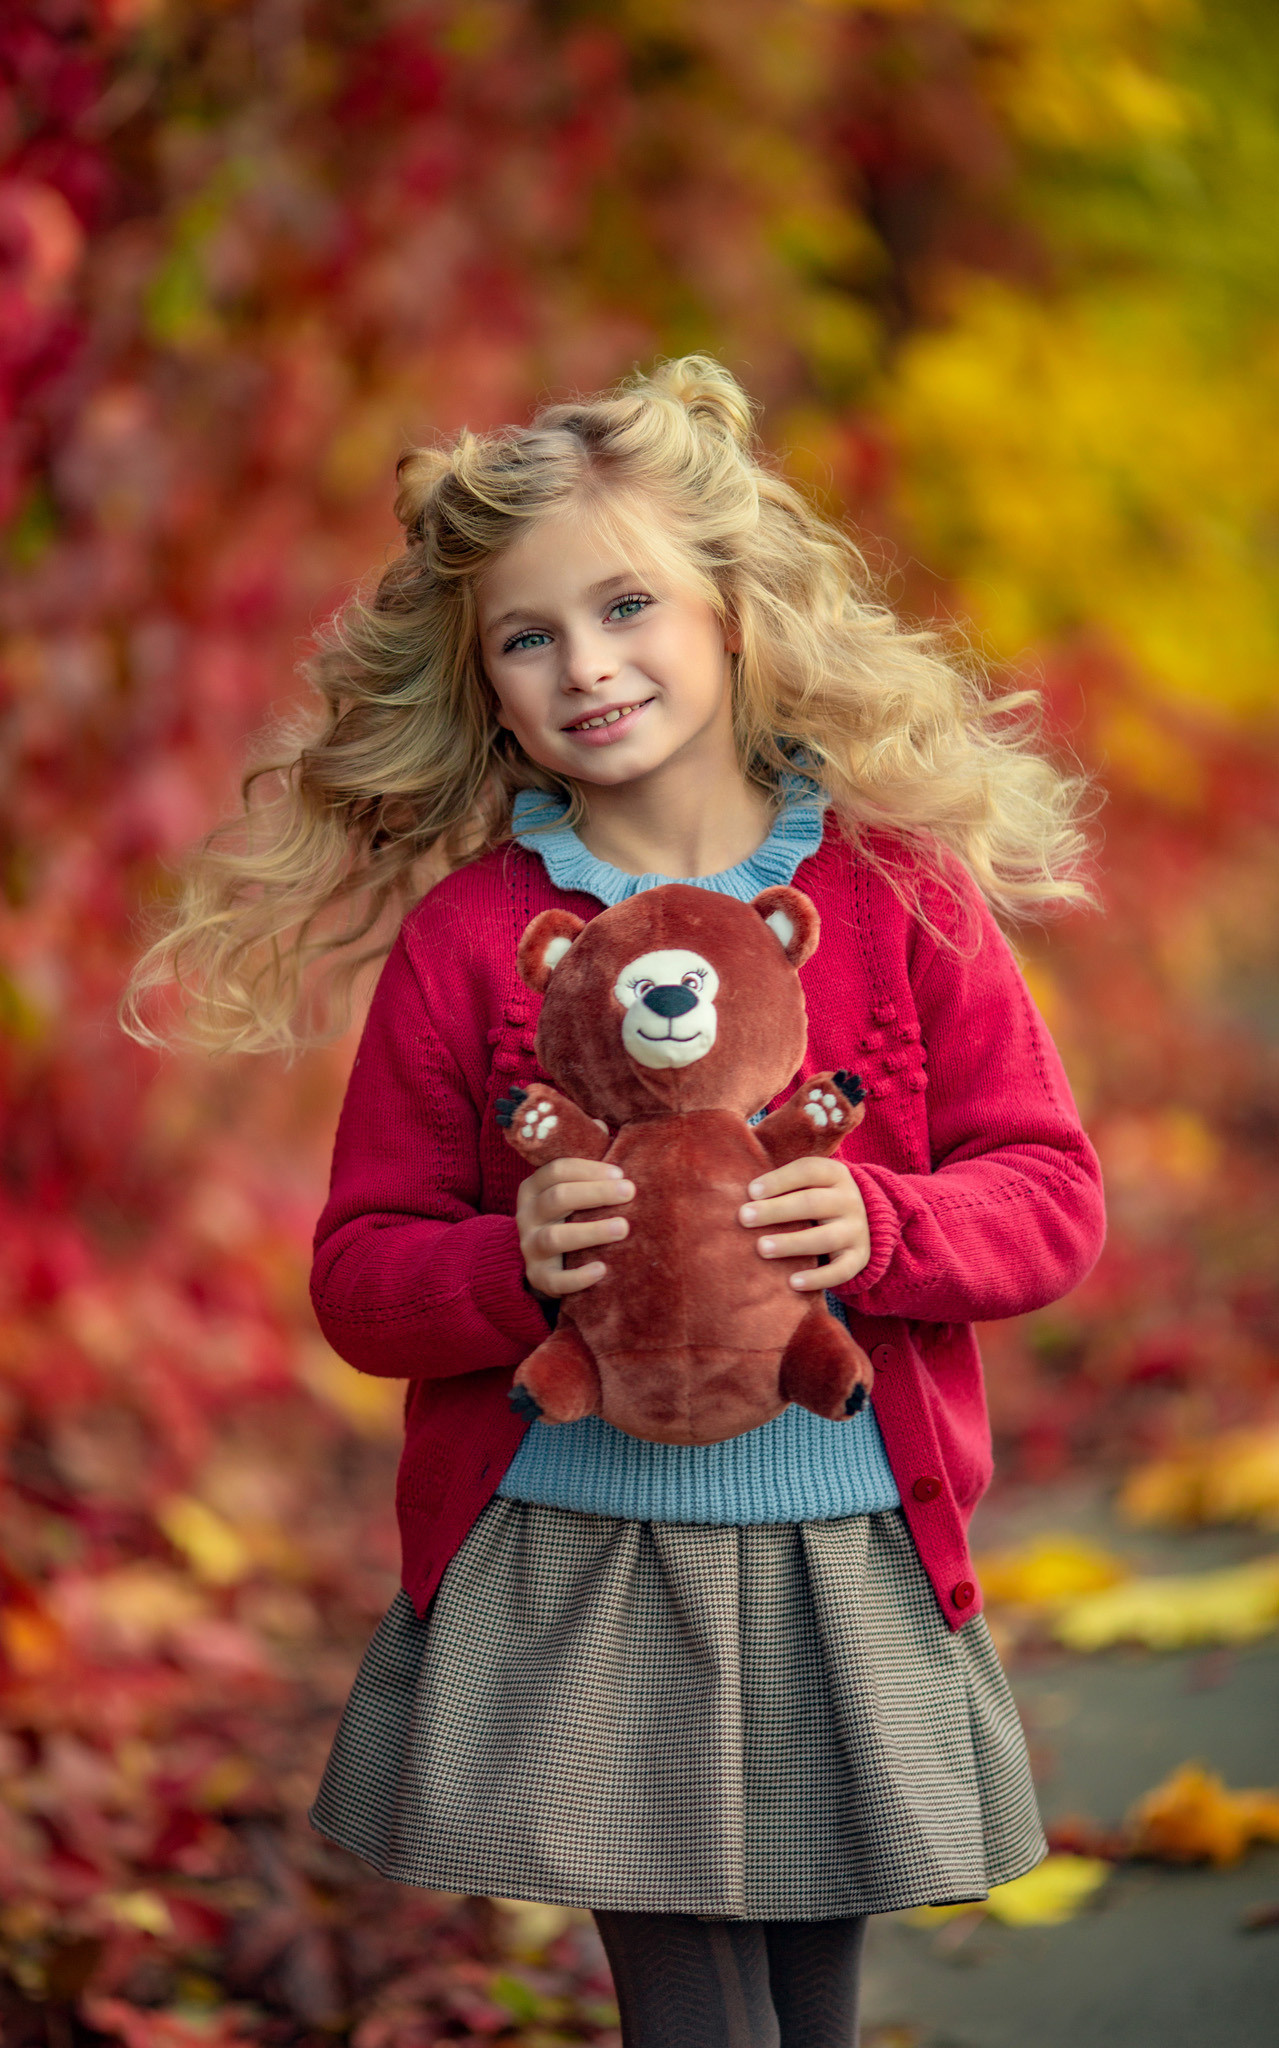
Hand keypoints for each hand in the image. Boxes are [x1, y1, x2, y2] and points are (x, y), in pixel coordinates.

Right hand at [516, 1156, 633, 1298]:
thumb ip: (591, 1179)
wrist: (547, 1261)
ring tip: (623, 1228)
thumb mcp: (572, 1194)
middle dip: (596, 1193)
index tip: (621, 1174)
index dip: (589, 1170)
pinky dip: (578, 1277)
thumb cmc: (571, 1217)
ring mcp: (530, 1247)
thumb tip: (630, 1170)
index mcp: (534, 1189)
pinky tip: (602, 1269)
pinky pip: (555, 1280)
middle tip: (629, 1192)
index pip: (557, 1171)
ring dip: (591, 1231)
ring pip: (554, 1238)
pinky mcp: (538, 1277)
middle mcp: (528, 1216)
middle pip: (557, 1198)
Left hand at [738, 1156, 870, 1291]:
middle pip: (812, 1203)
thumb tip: (739, 1188)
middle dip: (776, 1210)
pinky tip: (791, 1283)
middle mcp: (850, 1200)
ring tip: (761, 1248)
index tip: (750, 1191)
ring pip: (825, 1238)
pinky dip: (818, 1278)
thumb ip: (780, 1181)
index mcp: (834, 1174)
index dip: (779, 1180)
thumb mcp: (807, 1182)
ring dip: (792, 1243)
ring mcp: (857, 1230)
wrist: (860, 1222)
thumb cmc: (814, 1198)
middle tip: (744, 1217)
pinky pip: (841, 1271)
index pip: (808, 1171)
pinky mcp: (859, 1258)